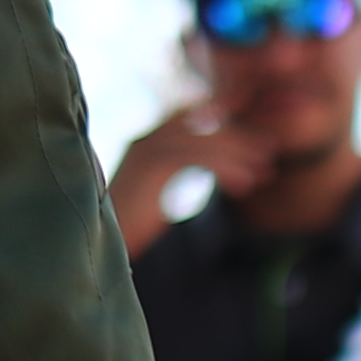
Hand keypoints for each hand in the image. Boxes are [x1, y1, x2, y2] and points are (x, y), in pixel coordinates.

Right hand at [109, 103, 276, 253]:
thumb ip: (171, 176)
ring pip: (205, 139)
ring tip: (266, 171)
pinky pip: (199, 159)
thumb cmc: (120, 227)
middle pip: (202, 122)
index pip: (191, 115)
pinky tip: (245, 186)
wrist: (90, 245)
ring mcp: (147, 150)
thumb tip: (205, 174)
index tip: (254, 131)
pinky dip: (227, 169)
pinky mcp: (152, 168)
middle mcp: (146, 139)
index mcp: (146, 142)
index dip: (223, 115)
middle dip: (239, 134)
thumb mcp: (151, 195)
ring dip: (240, 152)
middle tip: (270, 151)